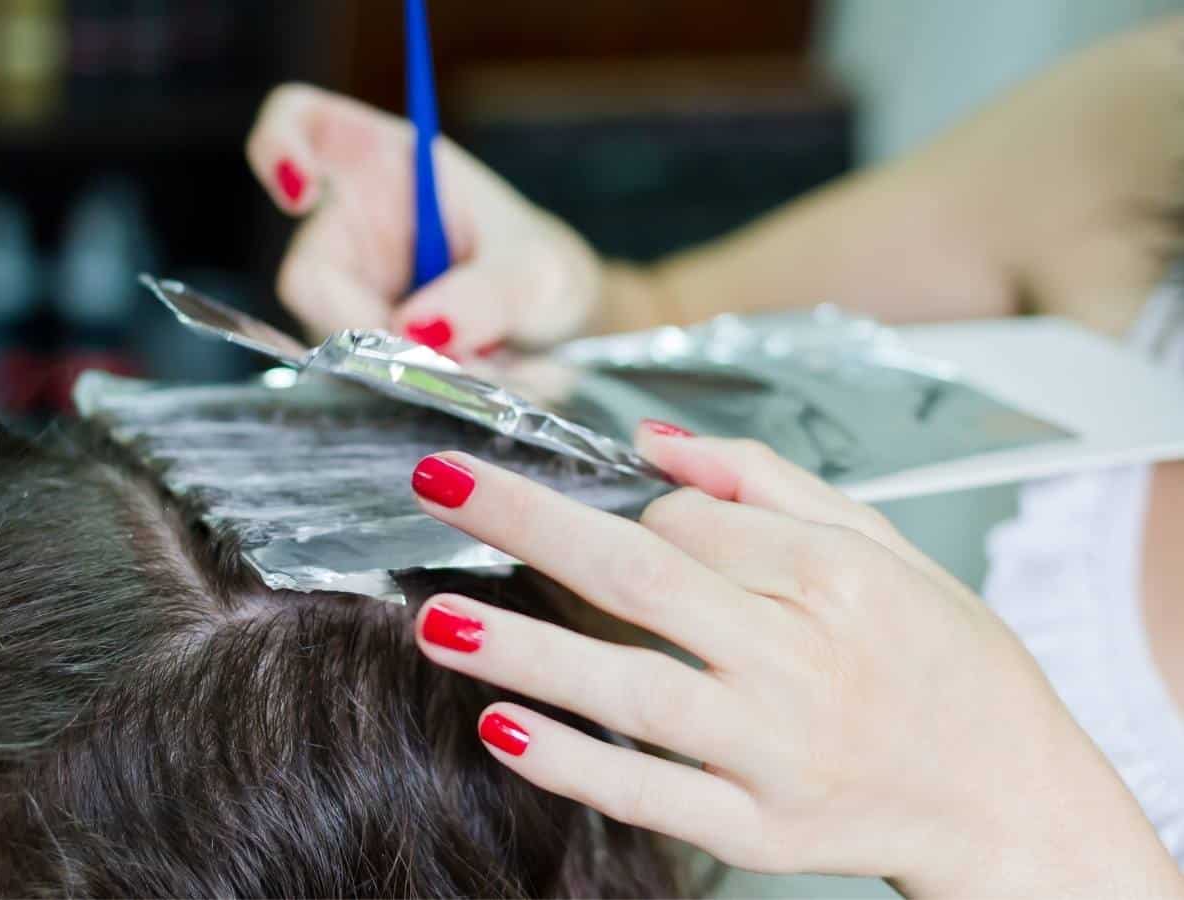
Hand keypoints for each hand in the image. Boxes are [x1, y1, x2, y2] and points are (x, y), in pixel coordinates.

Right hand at [246, 84, 602, 356]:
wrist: (558, 330)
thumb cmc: (543, 271)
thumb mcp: (538, 272)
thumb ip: (487, 294)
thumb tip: (415, 330)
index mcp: (384, 164)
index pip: (299, 122)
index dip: (280, 148)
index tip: (301, 193)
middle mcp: (351, 227)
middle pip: (310, 276)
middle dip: (370, 329)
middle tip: (441, 358)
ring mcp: (349, 293)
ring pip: (339, 344)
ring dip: (412, 372)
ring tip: (490, 369)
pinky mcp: (358, 349)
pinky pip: (367, 381)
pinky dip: (423, 393)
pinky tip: (478, 385)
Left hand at [408, 427, 1181, 896]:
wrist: (1007, 793)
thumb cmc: (942, 655)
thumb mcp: (881, 543)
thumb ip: (765, 482)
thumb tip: (651, 442)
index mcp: (837, 580)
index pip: (694, 523)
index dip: (620, 503)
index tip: (563, 491)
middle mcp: (804, 662)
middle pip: (642, 582)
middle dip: (529, 527)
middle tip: (440, 489)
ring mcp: (778, 755)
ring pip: (631, 693)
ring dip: (525, 653)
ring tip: (438, 620)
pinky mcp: (763, 832)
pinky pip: (651, 796)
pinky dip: (574, 764)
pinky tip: (501, 727)